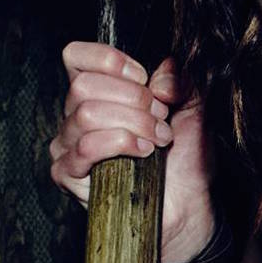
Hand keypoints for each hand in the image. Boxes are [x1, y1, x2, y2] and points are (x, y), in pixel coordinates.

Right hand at [47, 43, 219, 262]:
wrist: (189, 205)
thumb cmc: (186, 158)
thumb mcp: (193, 109)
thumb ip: (181, 81)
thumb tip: (162, 72)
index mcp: (99, 92)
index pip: (76, 57)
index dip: (109, 60)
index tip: (144, 78)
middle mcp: (76, 116)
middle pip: (84, 86)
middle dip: (132, 99)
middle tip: (160, 119)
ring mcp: (68, 146)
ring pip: (86, 114)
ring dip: (132, 123)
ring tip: (158, 139)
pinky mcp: (68, 175)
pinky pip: (84, 148)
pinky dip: (119, 144)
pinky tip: (143, 154)